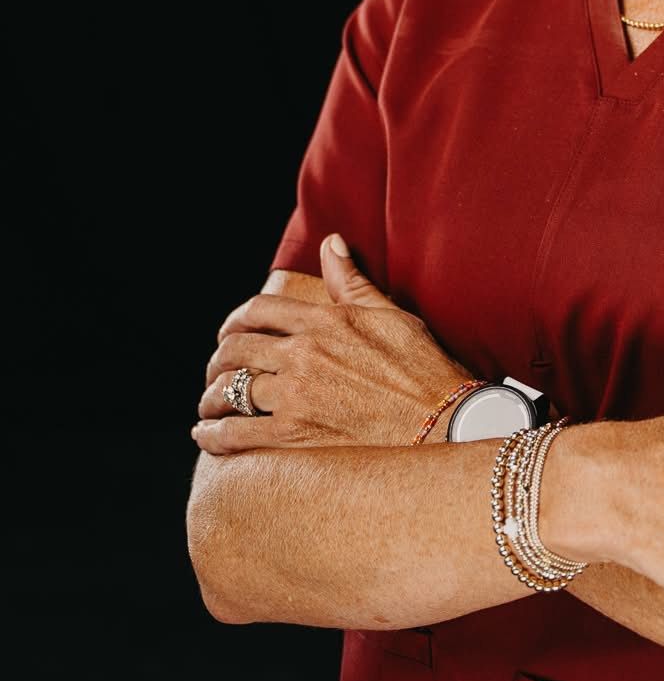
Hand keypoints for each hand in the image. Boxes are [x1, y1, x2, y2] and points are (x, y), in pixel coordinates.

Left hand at [193, 235, 469, 452]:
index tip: (230, 332)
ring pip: (231, 390)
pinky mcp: (295, 437)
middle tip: (216, 370)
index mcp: (323, 321)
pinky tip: (206, 434)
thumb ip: (352, 281)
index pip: (258, 311)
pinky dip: (212, 433)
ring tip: (210, 404)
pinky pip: (236, 433)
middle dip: (218, 359)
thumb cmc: (421, 368)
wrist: (440, 422)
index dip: (235, 321)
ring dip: (212, 396)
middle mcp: (302, 355)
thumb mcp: (390, 315)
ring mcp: (295, 397)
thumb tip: (332, 243)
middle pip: (236, 349)